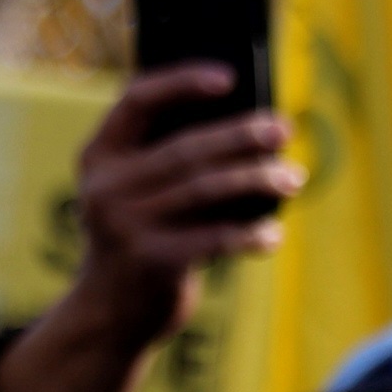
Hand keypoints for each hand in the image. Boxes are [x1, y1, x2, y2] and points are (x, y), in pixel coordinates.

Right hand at [0, 65, 305, 391]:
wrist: (110, 313)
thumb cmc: (141, 238)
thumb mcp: (139, 193)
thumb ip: (171, 159)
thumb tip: (250, 127)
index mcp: (99, 156)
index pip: (136, 100)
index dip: (181, 82)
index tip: (229, 78)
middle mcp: (105, 187)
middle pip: (185, 148)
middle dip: (241, 136)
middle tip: (283, 129)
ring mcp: (124, 225)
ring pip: (206, 189)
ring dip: (257, 180)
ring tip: (292, 178)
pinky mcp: (151, 262)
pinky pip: (214, 238)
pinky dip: (249, 233)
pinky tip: (272, 233)